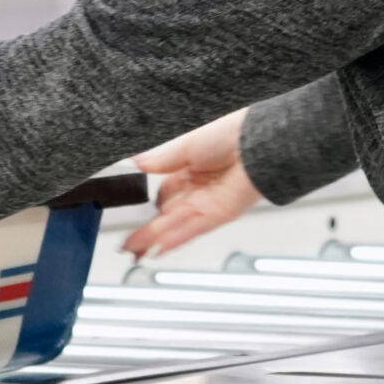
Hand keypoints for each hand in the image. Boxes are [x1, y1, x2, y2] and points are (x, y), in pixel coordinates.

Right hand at [127, 109, 262, 259]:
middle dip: (146, 229)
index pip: (165, 192)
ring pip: (175, 226)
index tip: (131, 214)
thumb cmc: (231, 134)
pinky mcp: (219, 214)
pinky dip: (174, 239)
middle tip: (127, 242)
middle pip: (167, 214)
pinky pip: (192, 230)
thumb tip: (138, 163)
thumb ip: (161, 160)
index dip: (147, 204)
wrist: (256, 142)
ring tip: (134, 250)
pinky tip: (158, 248)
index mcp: (190, 169)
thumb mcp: (185, 144)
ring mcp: (208, 203)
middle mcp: (199, 188)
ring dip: (154, 239)